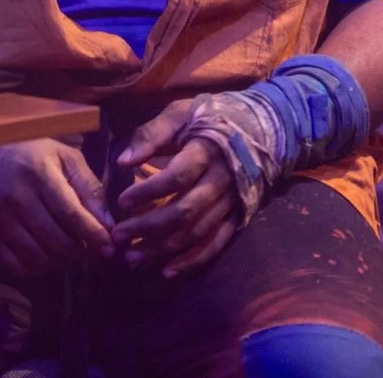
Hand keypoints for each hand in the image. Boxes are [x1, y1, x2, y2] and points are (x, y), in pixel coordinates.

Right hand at [0, 139, 113, 277]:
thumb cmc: (33, 151)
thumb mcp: (66, 158)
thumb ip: (90, 188)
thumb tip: (108, 225)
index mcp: (39, 173)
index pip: (71, 214)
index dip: (93, 235)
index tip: (108, 246)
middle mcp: (16, 196)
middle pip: (56, 239)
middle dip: (79, 250)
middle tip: (87, 247)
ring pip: (38, 256)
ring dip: (60, 260)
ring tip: (66, 250)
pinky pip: (16, 265)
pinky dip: (36, 268)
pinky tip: (44, 256)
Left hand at [112, 99, 239, 277]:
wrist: (263, 127)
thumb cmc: (213, 117)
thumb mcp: (182, 112)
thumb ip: (152, 134)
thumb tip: (123, 161)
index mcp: (207, 151)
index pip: (177, 177)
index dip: (149, 191)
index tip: (122, 201)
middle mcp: (222, 181)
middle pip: (185, 211)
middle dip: (149, 227)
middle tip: (119, 236)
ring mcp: (232, 202)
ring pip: (197, 232)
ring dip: (164, 248)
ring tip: (133, 257)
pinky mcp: (239, 216)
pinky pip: (216, 243)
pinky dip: (193, 260)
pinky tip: (168, 271)